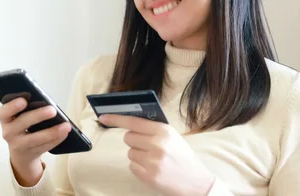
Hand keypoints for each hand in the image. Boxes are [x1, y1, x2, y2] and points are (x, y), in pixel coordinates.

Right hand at [0, 98, 71, 185]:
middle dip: (38, 116)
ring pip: (36, 139)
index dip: (12, 106)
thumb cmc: (22, 125)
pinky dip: (56, 139)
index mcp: (5, 118)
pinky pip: (45, 146)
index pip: (3, 112)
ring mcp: (18, 145)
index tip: (24, 100)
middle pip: (22, 123)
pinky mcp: (30, 153)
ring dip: (52, 132)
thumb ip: (27, 108)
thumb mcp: (18, 116)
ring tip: (66, 125)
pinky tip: (65, 133)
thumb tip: (45, 102)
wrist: (21, 150)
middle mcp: (8, 132)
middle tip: (53, 110)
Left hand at [99, 114, 214, 195]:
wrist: (197, 183)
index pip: (133, 122)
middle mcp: (157, 144)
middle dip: (134, 141)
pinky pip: (132, 165)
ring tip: (154, 159)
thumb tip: (129, 121)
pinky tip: (153, 168)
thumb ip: (153, 128)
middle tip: (147, 146)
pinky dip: (139, 167)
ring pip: (130, 152)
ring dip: (138, 155)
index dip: (116, 119)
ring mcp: (152, 161)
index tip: (103, 117)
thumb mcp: (173, 137)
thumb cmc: (182, 157)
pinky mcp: (148, 176)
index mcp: (164, 131)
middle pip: (128, 137)